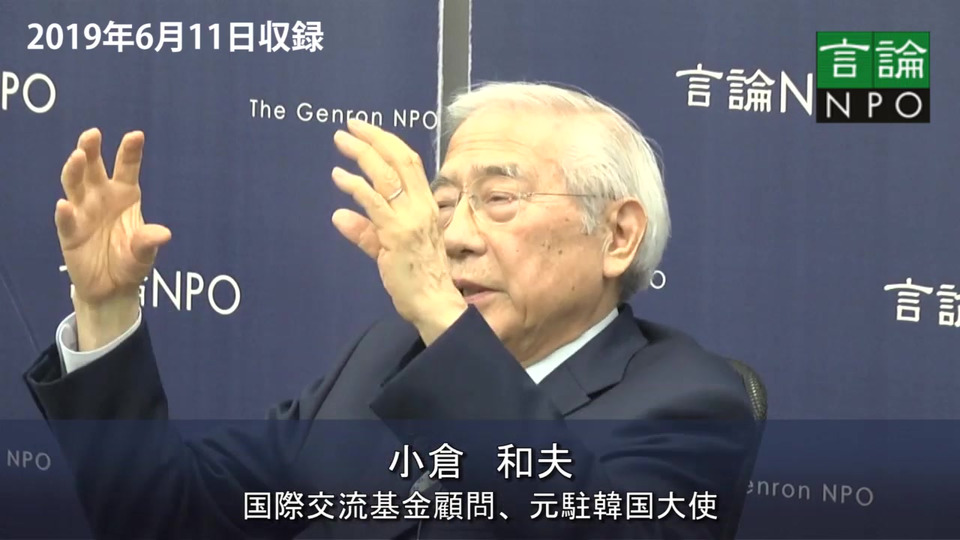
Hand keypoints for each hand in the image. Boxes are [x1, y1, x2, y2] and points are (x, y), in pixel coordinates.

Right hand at [56, 128, 170, 347]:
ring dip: (75, 171)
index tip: (136, 135)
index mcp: (124, 194)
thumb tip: (164, 234)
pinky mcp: (70, 233)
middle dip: (91, 149)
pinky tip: (65, 205)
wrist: (113, 287)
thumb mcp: (144, 252)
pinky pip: (66, 221)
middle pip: (93, 168)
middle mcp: (101, 197)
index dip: (130, 151)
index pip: (127, 168)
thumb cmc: (130, 260)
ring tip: (78, 156)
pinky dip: (65, 213)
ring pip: (75, 186)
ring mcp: (83, 213)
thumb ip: (149, 241)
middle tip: (93, 134)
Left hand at [331, 119, 466, 344]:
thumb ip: (365, 232)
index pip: (409, 163)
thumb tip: (339, 215)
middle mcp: (422, 206)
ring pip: (386, 175)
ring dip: (362, 154)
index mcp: (426, 205)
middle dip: (374, 138)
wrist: (433, 303)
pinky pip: (374, 202)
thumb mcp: (388, 249)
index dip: (387, 142)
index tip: (365, 131)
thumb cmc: (417, 278)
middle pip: (400, 160)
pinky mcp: (397, 233)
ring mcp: (410, 219)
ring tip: (340, 141)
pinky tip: (339, 177)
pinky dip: (355, 185)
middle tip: (349, 125)